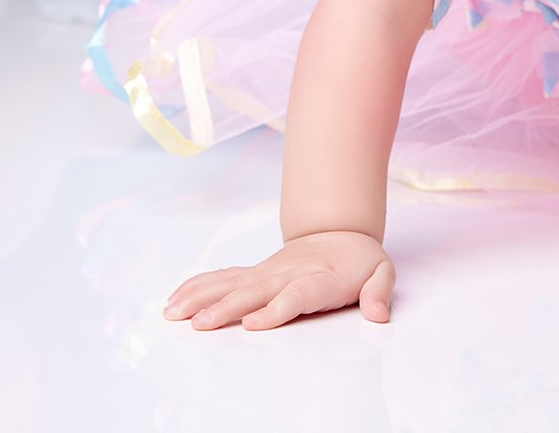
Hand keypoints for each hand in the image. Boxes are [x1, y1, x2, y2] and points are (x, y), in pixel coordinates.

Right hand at [162, 230, 394, 330]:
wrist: (340, 233)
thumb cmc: (359, 260)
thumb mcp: (382, 273)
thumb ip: (380, 293)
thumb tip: (379, 315)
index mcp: (319, 278)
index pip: (297, 295)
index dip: (275, 309)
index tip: (253, 323)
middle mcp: (287, 274)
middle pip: (255, 291)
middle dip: (228, 307)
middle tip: (202, 324)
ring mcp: (267, 272)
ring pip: (231, 283)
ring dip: (202, 297)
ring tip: (176, 313)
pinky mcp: (254, 274)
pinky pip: (222, 279)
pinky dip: (198, 287)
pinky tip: (176, 300)